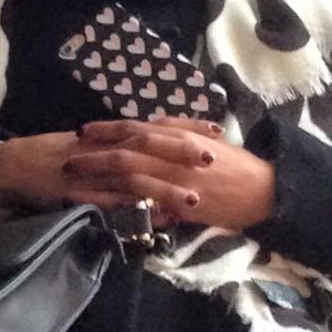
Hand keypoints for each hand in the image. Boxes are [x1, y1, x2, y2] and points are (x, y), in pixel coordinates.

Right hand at [0, 119, 225, 213]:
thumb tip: (164, 150)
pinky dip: (134, 211)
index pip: (158, 126)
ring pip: (135, 177)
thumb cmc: (63, 154)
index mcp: (115, 134)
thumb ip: (129, 147)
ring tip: (193, 200)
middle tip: (213, 159)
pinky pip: (111, 204)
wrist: (19, 163)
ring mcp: (95, 171)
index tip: (218, 131)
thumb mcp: (99, 144)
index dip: (188, 127)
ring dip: (164, 188)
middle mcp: (108, 147)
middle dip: (182, 152)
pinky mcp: (81, 193)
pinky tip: (155, 221)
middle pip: (150, 145)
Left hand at [66, 118, 275, 228]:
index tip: (83, 131)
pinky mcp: (180, 204)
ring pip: (128, 175)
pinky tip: (97, 207)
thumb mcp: (207, 138)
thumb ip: (178, 129)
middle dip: (94, 153)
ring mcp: (176, 179)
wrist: (263, 191)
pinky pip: (144, 203)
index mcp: (180, 136)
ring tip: (72, 183)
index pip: (136, 128)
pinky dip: (118, 204)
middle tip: (67, 157)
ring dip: (97, 178)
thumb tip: (149, 124)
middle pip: (125, 150)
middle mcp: (174, 154)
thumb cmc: (237, 165)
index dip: (107, 129)